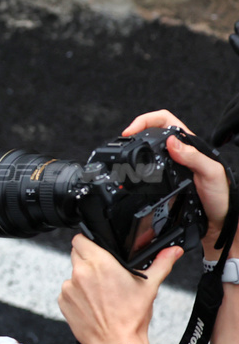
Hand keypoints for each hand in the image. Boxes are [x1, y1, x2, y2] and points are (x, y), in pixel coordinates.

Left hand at [57, 235, 181, 343]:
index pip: (81, 239)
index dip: (89, 241)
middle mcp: (81, 273)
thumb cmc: (131, 318)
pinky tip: (92, 303)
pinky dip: (77, 294)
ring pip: (73, 273)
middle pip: (77, 254)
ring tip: (101, 292)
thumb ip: (161, 264)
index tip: (96, 247)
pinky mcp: (63, 301)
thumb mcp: (150, 287)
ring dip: (83, 278)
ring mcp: (69, 287)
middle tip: (104, 272)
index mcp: (100, 264)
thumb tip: (174, 251)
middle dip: (89, 259)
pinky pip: (67, 290)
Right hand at [125, 110, 230, 255]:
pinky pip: (145, 169)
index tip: (131, 131)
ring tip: (124, 152)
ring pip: (147, 149)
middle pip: (151, 131)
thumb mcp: (211, 173)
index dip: (145, 120)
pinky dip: (135, 167)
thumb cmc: (220, 197)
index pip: (164, 120)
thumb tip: (171, 141)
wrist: (217, 222)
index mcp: (189, 144)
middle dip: (135, 131)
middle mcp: (178, 152)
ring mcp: (169, 166)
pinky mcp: (163, 180)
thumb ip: (193, 157)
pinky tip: (132, 173)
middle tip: (123, 141)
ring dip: (134, 147)